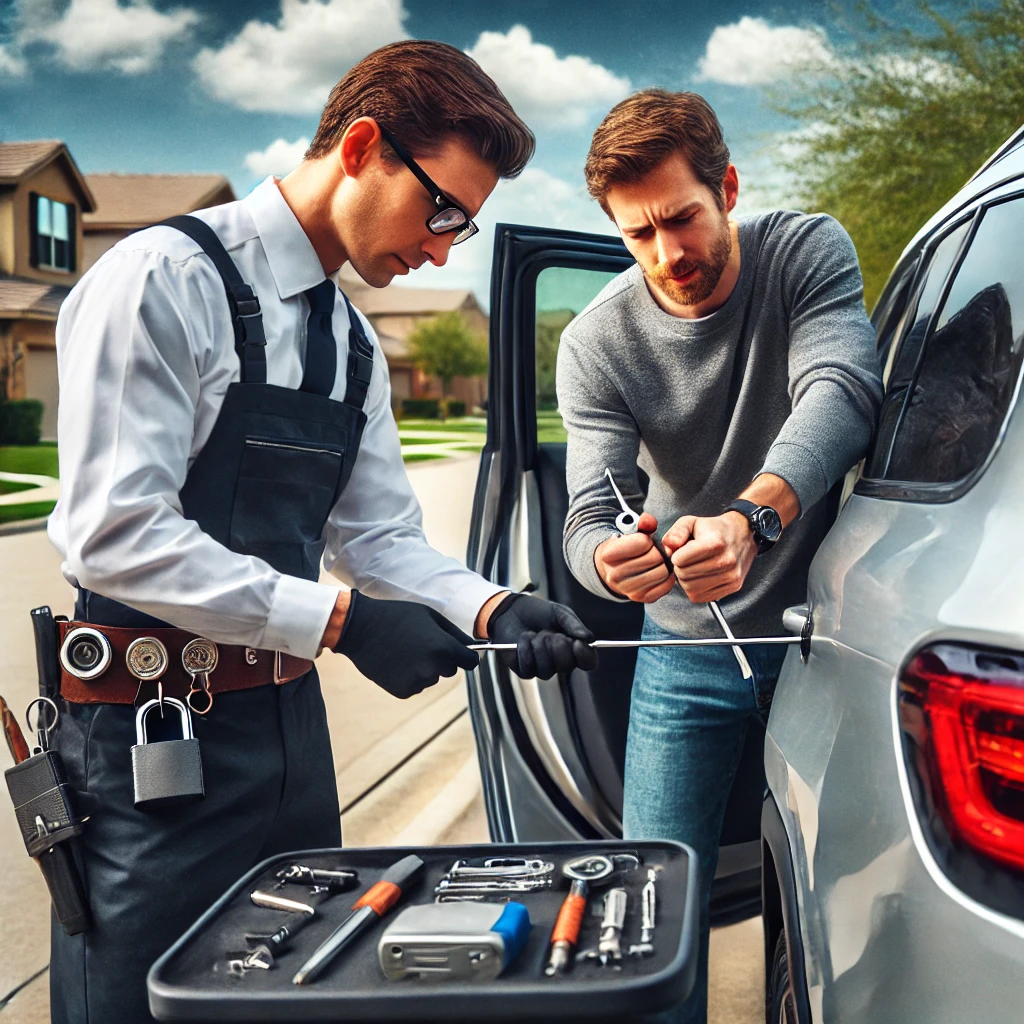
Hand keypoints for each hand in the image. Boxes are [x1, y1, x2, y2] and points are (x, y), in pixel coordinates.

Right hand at [333, 591, 478, 698]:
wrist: (360, 628)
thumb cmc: (398, 616)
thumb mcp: (430, 616)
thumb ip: (456, 634)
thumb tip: (477, 647)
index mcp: (443, 648)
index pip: (470, 662)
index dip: (465, 656)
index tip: (459, 652)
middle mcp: (433, 668)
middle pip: (450, 670)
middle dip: (441, 659)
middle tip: (420, 643)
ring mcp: (418, 682)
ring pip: (432, 678)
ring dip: (424, 668)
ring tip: (404, 650)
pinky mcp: (403, 692)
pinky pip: (416, 685)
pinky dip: (409, 677)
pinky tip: (396, 662)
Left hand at [487, 593, 597, 679]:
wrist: (511, 610)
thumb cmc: (538, 612)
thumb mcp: (558, 612)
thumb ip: (573, 624)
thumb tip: (589, 638)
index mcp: (573, 648)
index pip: (588, 662)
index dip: (585, 655)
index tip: (577, 642)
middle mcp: (559, 662)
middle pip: (567, 666)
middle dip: (557, 646)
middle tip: (548, 632)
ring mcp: (542, 668)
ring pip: (547, 669)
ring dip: (539, 646)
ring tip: (534, 633)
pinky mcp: (524, 670)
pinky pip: (528, 668)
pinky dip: (524, 650)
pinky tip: (523, 638)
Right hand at [594, 512, 674, 603]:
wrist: (614, 571)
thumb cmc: (626, 548)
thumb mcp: (631, 532)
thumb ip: (644, 522)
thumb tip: (650, 522)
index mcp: (608, 555)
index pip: (643, 543)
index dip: (648, 540)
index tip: (644, 543)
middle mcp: (614, 575)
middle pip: (655, 558)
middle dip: (659, 552)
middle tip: (655, 553)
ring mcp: (626, 589)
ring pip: (662, 572)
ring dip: (664, 564)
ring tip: (658, 562)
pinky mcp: (640, 599)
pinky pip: (665, 586)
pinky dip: (668, 578)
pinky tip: (660, 572)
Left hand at [663, 512, 755, 603]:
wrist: (743, 534)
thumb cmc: (714, 529)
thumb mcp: (692, 522)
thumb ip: (676, 532)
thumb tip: (667, 548)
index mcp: (714, 543)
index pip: (679, 560)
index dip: (676, 556)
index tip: (682, 551)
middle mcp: (725, 561)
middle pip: (684, 576)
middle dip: (680, 568)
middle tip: (687, 561)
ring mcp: (731, 576)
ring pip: (691, 589)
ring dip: (686, 580)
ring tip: (694, 568)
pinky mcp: (733, 586)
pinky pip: (702, 597)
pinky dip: (696, 590)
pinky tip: (701, 577)